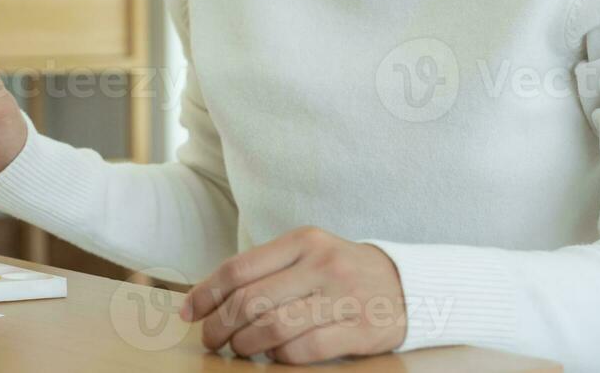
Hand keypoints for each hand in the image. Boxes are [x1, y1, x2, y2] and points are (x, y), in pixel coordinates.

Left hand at [180, 226, 406, 363]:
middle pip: (251, 300)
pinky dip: (280, 357)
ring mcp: (343, 297)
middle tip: (211, 340)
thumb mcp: (308, 255)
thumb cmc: (342, 272)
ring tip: (238, 350)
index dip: (207, 293)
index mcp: (302, 241)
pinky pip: (305, 349)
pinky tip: (274, 356)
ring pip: (274, 326)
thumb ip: (267, 270)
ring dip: (246, 344)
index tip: (189, 313)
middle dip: (220, 325)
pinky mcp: (361, 330)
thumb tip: (210, 298)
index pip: (239, 268)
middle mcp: (321, 264)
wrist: (410, 287)